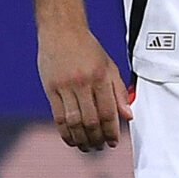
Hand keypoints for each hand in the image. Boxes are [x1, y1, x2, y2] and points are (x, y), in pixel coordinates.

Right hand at [39, 20, 127, 150]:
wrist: (61, 29)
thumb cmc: (87, 47)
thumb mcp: (109, 66)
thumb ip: (119, 91)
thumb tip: (128, 115)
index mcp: (100, 76)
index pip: (108, 112)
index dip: (112, 132)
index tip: (114, 142)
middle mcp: (82, 82)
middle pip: (91, 120)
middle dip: (97, 139)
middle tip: (101, 147)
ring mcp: (64, 86)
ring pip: (74, 122)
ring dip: (81, 139)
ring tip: (87, 147)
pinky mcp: (50, 89)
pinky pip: (58, 117)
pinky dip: (65, 132)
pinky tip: (71, 139)